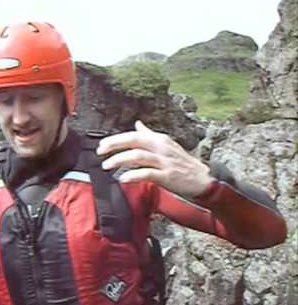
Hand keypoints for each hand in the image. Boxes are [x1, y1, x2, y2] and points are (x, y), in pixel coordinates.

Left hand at [96, 121, 214, 197]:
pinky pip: (147, 174)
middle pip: (134, 142)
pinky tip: (122, 178)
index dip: (116, 139)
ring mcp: (165, 162)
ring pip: (138, 157)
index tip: (102, 145)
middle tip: (100, 152)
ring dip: (120, 160)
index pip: (134, 135)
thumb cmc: (182, 163)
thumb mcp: (166, 145)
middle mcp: (161, 148)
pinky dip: (133, 175)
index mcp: (160, 140)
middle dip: (114, 145)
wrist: (203, 179)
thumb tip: (137, 124)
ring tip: (107, 165)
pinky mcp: (168, 176)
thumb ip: (149, 135)